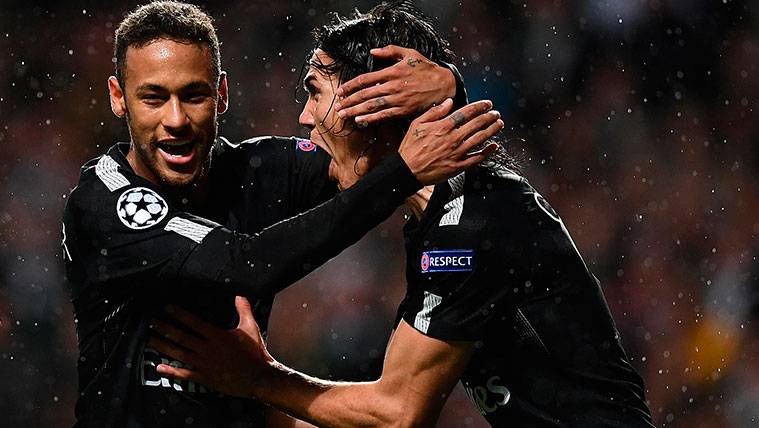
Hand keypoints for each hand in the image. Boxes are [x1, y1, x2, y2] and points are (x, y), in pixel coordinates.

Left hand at [149, 297, 269, 397]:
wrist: (258, 377)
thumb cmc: (255, 352)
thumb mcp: (250, 327)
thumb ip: (244, 310)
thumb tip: (239, 295)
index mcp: (217, 336)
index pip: (194, 323)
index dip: (179, 315)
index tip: (167, 308)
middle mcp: (207, 349)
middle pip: (181, 337)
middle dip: (164, 328)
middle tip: (151, 322)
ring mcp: (204, 364)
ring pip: (179, 353)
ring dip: (163, 346)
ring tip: (149, 340)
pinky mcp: (204, 378)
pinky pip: (184, 374)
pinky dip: (171, 371)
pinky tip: (158, 367)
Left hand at [335, 45, 455, 125]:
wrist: (445, 85)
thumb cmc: (427, 69)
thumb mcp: (410, 54)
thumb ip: (390, 51)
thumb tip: (373, 51)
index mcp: (392, 72)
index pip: (366, 79)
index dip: (351, 86)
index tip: (340, 91)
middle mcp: (393, 86)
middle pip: (365, 94)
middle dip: (349, 101)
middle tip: (337, 107)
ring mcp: (398, 100)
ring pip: (372, 106)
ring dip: (355, 111)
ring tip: (343, 115)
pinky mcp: (404, 110)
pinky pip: (384, 116)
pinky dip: (371, 119)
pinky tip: (360, 121)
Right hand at [399, 98, 503, 184]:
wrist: (407, 170)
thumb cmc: (410, 148)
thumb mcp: (417, 124)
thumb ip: (435, 112)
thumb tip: (448, 102)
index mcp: (443, 126)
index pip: (466, 113)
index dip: (480, 107)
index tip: (488, 104)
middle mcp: (453, 138)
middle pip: (477, 124)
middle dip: (489, 117)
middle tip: (496, 113)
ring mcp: (457, 152)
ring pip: (480, 139)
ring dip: (492, 130)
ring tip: (499, 124)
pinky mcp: (458, 166)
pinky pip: (477, 158)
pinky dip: (487, 152)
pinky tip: (494, 146)